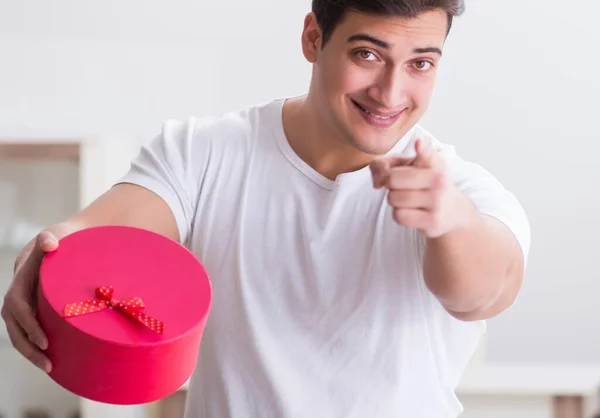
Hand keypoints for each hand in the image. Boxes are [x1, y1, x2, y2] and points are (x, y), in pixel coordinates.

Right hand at [1, 229, 60, 372]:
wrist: (58, 241)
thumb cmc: (59, 239)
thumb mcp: (56, 234)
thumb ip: (50, 237)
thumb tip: (50, 243)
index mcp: (20, 280)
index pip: (18, 307)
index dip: (29, 325)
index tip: (44, 341)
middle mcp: (17, 294)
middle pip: (16, 326)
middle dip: (29, 347)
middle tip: (48, 363)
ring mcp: (23, 304)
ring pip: (19, 333)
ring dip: (31, 352)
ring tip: (50, 368)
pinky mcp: (33, 310)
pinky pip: (29, 332)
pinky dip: (36, 346)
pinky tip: (53, 361)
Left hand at [370, 139, 470, 237]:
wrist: (452, 212)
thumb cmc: (425, 184)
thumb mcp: (413, 167)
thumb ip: (388, 164)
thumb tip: (378, 180)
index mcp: (435, 164)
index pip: (419, 155)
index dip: (411, 154)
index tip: (417, 144)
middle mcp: (439, 181)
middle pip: (392, 180)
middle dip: (390, 185)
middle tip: (401, 187)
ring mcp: (437, 202)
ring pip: (394, 199)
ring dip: (394, 201)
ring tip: (408, 200)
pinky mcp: (432, 221)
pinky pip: (399, 216)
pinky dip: (399, 214)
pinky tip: (411, 212)